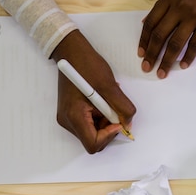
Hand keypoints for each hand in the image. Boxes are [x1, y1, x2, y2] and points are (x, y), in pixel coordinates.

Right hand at [51, 30, 135, 153]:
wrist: (71, 51)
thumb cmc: (87, 65)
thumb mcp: (110, 87)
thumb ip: (122, 108)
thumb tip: (128, 124)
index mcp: (73, 116)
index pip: (93, 143)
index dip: (109, 135)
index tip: (118, 121)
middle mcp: (68, 120)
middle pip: (93, 139)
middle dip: (109, 127)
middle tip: (114, 107)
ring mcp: (68, 117)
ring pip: (93, 131)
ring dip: (106, 119)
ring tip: (107, 99)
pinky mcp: (72, 112)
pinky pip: (90, 122)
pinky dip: (100, 114)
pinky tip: (102, 99)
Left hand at [138, 0, 195, 78]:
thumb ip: (164, 5)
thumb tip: (146, 22)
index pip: (151, 22)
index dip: (144, 40)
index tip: (141, 53)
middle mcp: (179, 6)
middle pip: (160, 35)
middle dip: (152, 54)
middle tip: (147, 67)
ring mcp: (194, 16)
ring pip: (175, 43)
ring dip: (167, 61)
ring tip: (162, 72)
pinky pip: (195, 45)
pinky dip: (188, 57)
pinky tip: (183, 65)